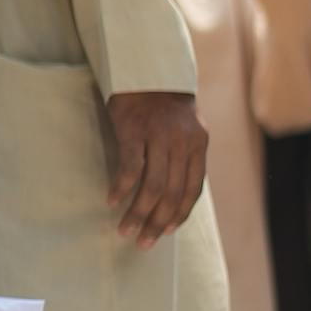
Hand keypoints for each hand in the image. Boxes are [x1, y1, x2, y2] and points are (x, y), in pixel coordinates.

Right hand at [105, 92, 208, 248]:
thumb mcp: (186, 128)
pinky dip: (121, 188)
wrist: (146, 68)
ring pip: (152, 186)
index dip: (179, 215)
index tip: (165, 233)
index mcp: (199, 144)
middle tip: (143, 242)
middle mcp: (182, 142)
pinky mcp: (134, 129)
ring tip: (125, 230)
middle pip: (172, 193)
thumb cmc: (163, 103)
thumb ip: (186, 156)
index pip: (192, 190)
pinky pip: (130, 167)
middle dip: (157, 222)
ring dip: (138, 213)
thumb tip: (176, 194)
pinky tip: (111, 200)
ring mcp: (159, 136)